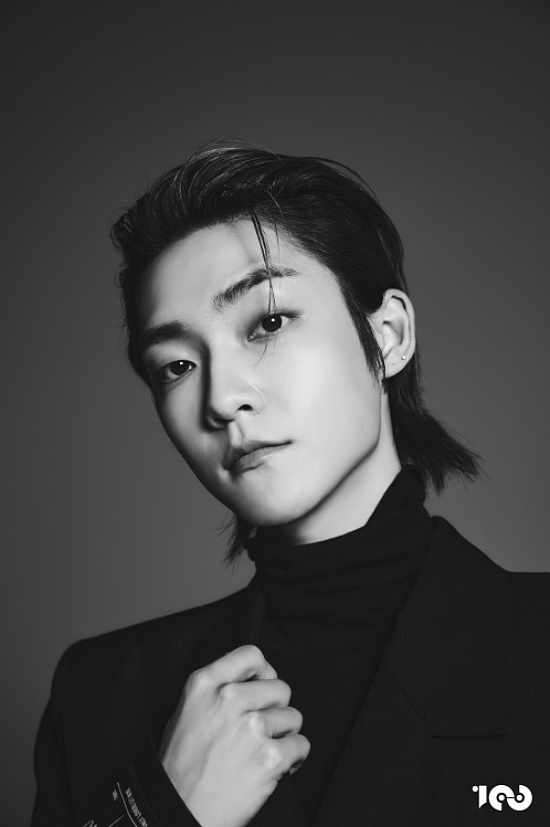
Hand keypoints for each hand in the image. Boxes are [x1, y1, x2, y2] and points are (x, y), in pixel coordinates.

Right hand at [160, 644, 309, 826]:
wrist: (179, 812)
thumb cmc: (181, 765)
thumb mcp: (186, 710)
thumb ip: (216, 687)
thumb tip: (249, 675)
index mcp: (204, 683)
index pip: (251, 655)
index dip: (264, 671)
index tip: (263, 686)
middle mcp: (228, 699)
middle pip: (280, 687)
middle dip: (276, 709)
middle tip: (262, 730)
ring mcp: (251, 727)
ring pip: (293, 717)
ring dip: (284, 735)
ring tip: (264, 751)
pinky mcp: (269, 757)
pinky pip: (301, 745)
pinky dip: (293, 759)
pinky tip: (276, 767)